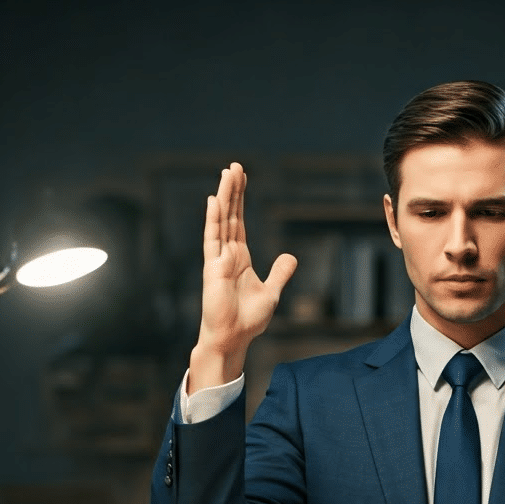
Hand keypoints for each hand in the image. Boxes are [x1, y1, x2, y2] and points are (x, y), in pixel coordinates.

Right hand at [188, 163, 296, 392]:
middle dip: (232, 191)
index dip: (240, 200)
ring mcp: (218, 259)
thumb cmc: (247, 319)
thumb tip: (290, 256)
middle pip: (229, 215)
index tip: (241, 179)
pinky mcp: (213, 268)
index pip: (238, 222)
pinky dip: (214, 219)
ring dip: (224, 197)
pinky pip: (213, 239)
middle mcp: (226, 254)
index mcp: (239, 257)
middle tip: (234, 166)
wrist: (234, 337)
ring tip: (227, 173)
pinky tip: (215, 200)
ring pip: (221, 221)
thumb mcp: (272, 292)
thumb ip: (280, 272)